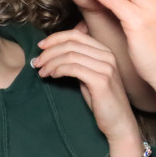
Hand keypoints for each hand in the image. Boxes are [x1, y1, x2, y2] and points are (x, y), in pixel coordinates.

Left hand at [32, 27, 142, 156]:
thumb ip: (79, 61)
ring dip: (51, 62)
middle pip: (71, 43)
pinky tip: (53, 76)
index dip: (55, 38)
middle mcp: (107, 56)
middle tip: (37, 63)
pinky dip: (58, 70)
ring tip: (42, 72)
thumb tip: (56, 49)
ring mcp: (106, 67)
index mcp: (105, 51)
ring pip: (70, 55)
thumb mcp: (89, 75)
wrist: (118, 122)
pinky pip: (73, 68)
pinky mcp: (101, 80)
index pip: (76, 34)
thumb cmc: (102, 100)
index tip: (40, 47)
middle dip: (49, 51)